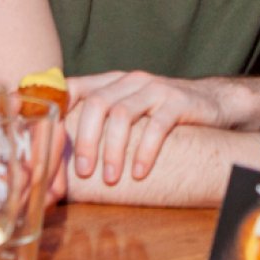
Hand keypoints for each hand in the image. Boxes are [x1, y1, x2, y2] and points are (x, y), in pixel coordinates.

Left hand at [67, 70, 239, 184]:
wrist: (214, 102)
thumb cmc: (163, 115)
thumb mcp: (130, 111)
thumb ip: (103, 125)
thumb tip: (65, 162)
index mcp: (112, 82)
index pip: (74, 87)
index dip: (55, 111)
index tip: (45, 141)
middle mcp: (130, 81)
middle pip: (96, 104)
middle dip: (85, 141)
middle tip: (82, 173)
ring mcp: (155, 88)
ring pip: (122, 114)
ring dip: (112, 150)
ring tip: (110, 178)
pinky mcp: (178, 101)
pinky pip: (157, 126)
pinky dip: (144, 152)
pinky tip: (139, 173)